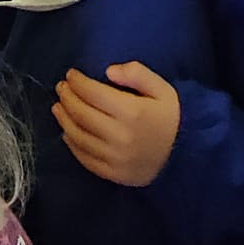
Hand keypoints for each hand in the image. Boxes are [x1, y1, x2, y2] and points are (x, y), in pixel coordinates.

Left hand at [54, 63, 181, 187]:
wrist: (185, 156)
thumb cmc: (171, 117)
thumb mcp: (161, 88)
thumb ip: (137, 73)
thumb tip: (109, 71)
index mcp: (131, 112)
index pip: (93, 93)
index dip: (77, 82)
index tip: (70, 74)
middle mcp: (119, 136)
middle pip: (81, 114)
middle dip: (67, 97)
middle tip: (61, 87)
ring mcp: (114, 157)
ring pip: (78, 137)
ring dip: (64, 120)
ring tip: (58, 107)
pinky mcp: (112, 173)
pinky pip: (85, 158)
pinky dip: (72, 144)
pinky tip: (67, 133)